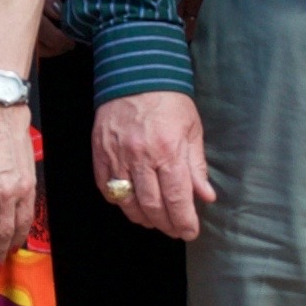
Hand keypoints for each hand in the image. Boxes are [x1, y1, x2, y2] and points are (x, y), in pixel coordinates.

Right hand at [88, 89, 212, 240]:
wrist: (135, 74)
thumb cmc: (169, 101)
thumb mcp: (192, 130)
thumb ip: (197, 166)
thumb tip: (205, 197)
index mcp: (168, 150)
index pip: (177, 198)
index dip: (184, 221)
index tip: (190, 231)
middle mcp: (141, 157)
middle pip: (152, 206)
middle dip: (166, 224)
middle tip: (175, 230)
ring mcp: (117, 156)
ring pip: (128, 202)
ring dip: (143, 218)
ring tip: (155, 221)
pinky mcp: (100, 153)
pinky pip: (106, 188)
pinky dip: (119, 201)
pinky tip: (131, 204)